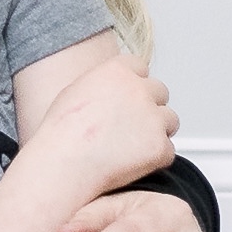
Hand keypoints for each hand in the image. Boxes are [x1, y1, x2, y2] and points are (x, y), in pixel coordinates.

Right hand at [19, 44, 182, 202]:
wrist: (64, 162)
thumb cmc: (62, 132)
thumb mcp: (76, 90)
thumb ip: (103, 83)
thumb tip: (112, 89)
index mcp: (118, 71)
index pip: (141, 68)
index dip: (135, 85)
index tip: (128, 99)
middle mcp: (139, 90)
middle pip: (160, 92)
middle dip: (150, 107)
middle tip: (132, 126)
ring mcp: (152, 118)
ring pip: (170, 120)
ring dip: (157, 130)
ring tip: (134, 146)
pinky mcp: (160, 146)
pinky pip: (168, 150)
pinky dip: (155, 158)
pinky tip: (133, 163)